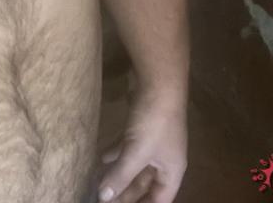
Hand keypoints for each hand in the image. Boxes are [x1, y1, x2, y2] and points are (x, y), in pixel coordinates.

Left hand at [95, 85, 188, 202]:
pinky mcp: (142, 127)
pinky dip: (116, 154)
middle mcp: (165, 160)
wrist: (159, 81)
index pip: (160, 200)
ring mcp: (153, 142)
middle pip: (145, 185)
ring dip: (119, 174)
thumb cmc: (154, 122)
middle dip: (126, 193)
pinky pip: (128, 148)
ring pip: (135, 166)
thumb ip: (120, 175)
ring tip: (100, 184)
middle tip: (105, 200)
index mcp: (172, 171)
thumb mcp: (137, 152)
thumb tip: (103, 198)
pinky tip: (102, 157)